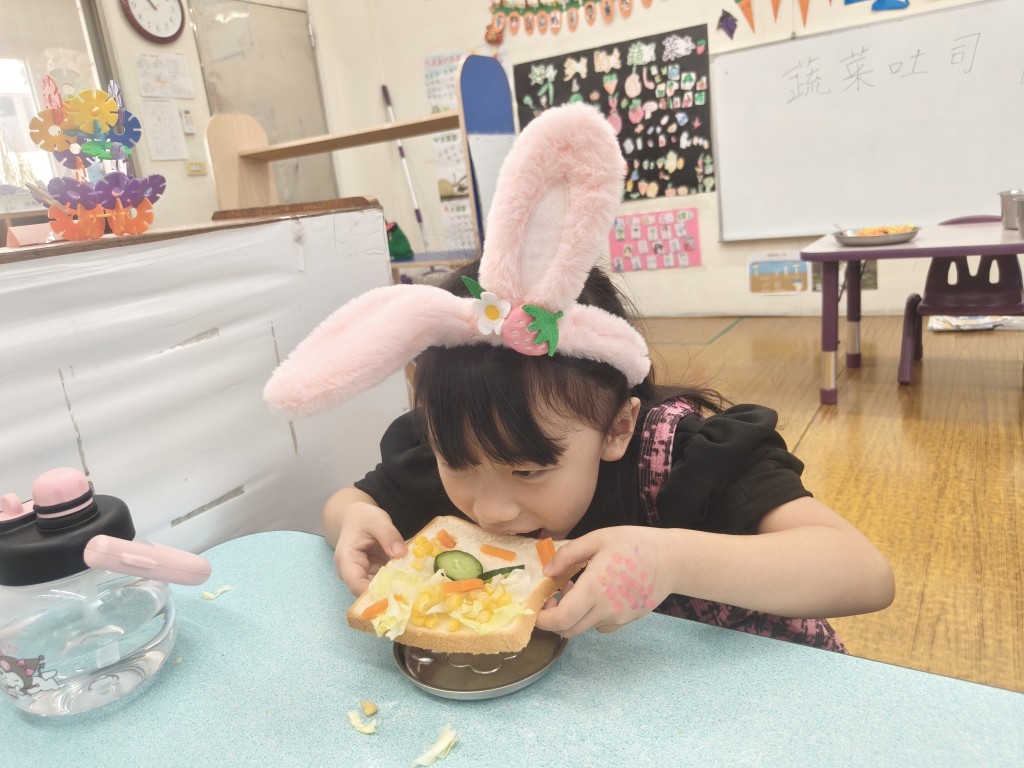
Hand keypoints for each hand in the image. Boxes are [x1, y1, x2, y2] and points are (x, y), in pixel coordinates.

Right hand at [330, 498, 406, 594]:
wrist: (356, 517)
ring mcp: (363, 575)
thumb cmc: (362, 518)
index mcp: (347, 561)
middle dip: (389, 593)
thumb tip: (400, 553)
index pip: (357, 586)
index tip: (397, 592)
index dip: (375, 593)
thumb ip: (388, 534)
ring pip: (379, 590)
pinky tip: (413, 579)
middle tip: (412, 591)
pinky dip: (398, 581)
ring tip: (415, 587)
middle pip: (368, 592)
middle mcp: (352, 573)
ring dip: (395, 589)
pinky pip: (385, 583)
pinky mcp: (374, 574)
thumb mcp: (376, 520)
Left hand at [535, 527, 674, 636]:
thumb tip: (547, 571)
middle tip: (556, 595)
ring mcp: (618, 618)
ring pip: (584, 628)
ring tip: (579, 588)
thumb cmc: (634, 544)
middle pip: (568, 630)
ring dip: (573, 616)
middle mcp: (605, 609)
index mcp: (594, 589)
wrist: (672, 560)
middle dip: (554, 619)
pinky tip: (598, 594)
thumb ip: (568, 555)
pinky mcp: (627, 620)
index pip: (560, 620)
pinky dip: (591, 616)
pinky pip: (601, 625)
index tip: (540, 604)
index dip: (543, 619)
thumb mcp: (597, 538)